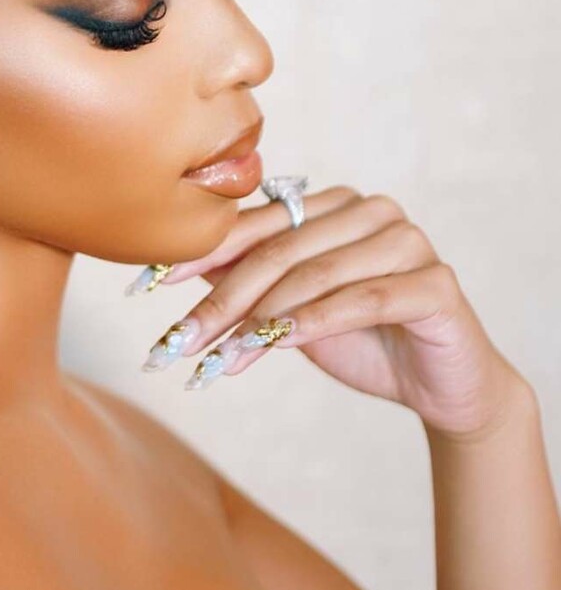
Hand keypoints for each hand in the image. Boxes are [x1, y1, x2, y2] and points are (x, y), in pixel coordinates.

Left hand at [138, 184, 533, 441]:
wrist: (441, 385)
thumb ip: (248, 284)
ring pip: (315, 274)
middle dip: (221, 300)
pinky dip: (313, 322)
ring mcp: (409, 242)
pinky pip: (362, 299)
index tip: (147, 286)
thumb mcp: (291, 311)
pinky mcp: (436, 283)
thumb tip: (172, 278)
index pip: (256, 223)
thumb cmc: (361, 339)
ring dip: (259, 318)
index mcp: (335, 204)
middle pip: (279, 251)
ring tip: (217, 358)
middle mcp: (372, 211)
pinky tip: (273, 344)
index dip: (200, 253)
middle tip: (177, 341)